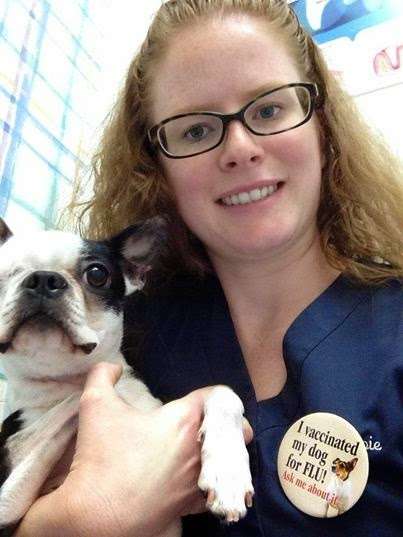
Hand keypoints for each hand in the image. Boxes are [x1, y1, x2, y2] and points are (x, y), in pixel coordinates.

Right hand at [16, 362, 252, 536]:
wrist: (96, 514)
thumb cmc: (101, 456)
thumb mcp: (95, 404)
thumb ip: (103, 374)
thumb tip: (113, 366)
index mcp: (184, 419)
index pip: (218, 396)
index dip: (212, 394)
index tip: (200, 399)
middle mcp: (200, 449)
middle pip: (236, 429)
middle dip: (229, 424)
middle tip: (210, 424)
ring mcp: (199, 480)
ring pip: (233, 462)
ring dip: (226, 453)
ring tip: (208, 450)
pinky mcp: (193, 506)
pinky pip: (217, 490)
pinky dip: (214, 482)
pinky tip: (200, 479)